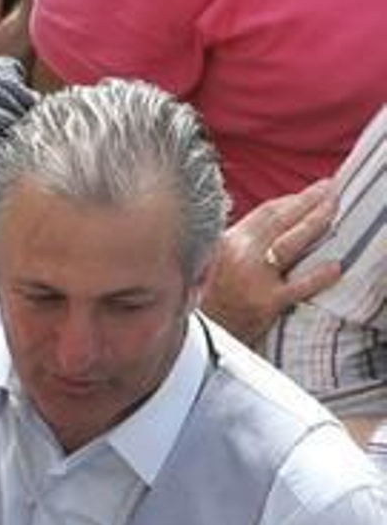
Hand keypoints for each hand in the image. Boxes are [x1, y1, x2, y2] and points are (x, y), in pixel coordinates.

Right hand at [202, 180, 341, 345]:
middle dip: (309, 200)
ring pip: (292, 242)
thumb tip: (254, 226)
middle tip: (329, 189)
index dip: (289, 200)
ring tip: (334, 209)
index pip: (264, 213)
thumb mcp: (203, 261)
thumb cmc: (198, 301)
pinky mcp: (265, 303)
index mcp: (223, 242)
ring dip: (317, 221)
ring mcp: (254, 278)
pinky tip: (334, 266)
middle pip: (281, 219)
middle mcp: (239, 255)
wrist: (190, 336)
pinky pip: (299, 285)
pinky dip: (319, 276)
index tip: (306, 194)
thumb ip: (228, 243)